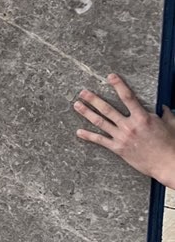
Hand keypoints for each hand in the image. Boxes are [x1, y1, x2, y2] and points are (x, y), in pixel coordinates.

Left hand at [75, 73, 174, 188]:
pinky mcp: (118, 148)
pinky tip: (79, 132)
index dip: (118, 85)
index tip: (110, 76)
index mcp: (142, 117)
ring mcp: (122, 137)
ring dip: (87, 113)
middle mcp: (129, 126)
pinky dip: (89, 136)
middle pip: (107, 109)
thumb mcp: (171, 124)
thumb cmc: (170, 144)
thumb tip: (163, 107)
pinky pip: (101, 141)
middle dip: (93, 99)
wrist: (166, 164)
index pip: (128, 97)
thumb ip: (165, 113)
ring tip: (77, 105)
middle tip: (83, 92)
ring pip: (101, 122)